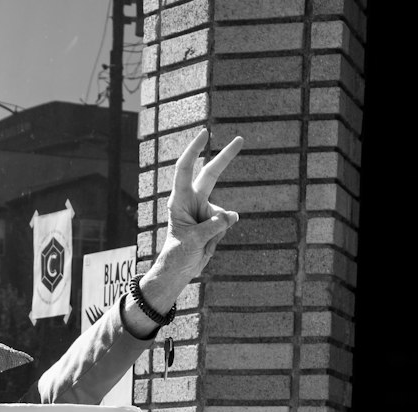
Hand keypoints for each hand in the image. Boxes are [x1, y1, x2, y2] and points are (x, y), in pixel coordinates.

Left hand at [133, 129, 242, 323]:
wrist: (178, 271)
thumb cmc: (178, 254)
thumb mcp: (194, 240)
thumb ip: (214, 226)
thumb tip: (233, 215)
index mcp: (179, 201)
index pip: (185, 170)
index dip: (194, 151)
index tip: (205, 134)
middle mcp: (192, 201)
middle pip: (210, 175)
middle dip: (225, 158)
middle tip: (240, 139)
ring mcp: (203, 211)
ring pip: (222, 214)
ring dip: (216, 232)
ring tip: (201, 245)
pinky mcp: (213, 222)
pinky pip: (225, 224)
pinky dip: (219, 237)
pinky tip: (207, 245)